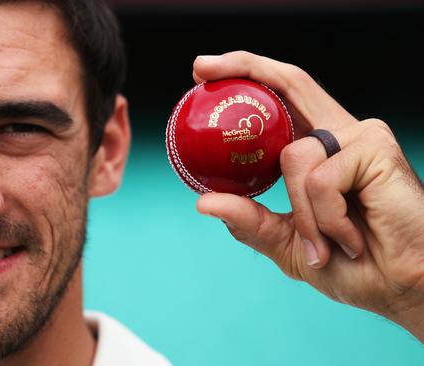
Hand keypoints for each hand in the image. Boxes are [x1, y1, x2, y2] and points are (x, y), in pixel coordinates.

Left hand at [193, 51, 423, 340]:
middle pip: (288, 82)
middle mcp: (336, 133)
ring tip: (328, 244)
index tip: (202, 74)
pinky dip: (326, 219)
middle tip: (201, 67)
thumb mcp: (286, 242)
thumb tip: (203, 203)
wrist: (399, 286)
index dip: (244, 77)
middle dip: (243, 67)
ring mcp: (358, 137)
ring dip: (303, 216)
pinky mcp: (375, 148)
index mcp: (315, 149)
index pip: (278, 98)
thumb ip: (248, 221)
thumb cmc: (351, 264)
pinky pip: (321, 179)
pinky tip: (351, 238)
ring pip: (293, 157)